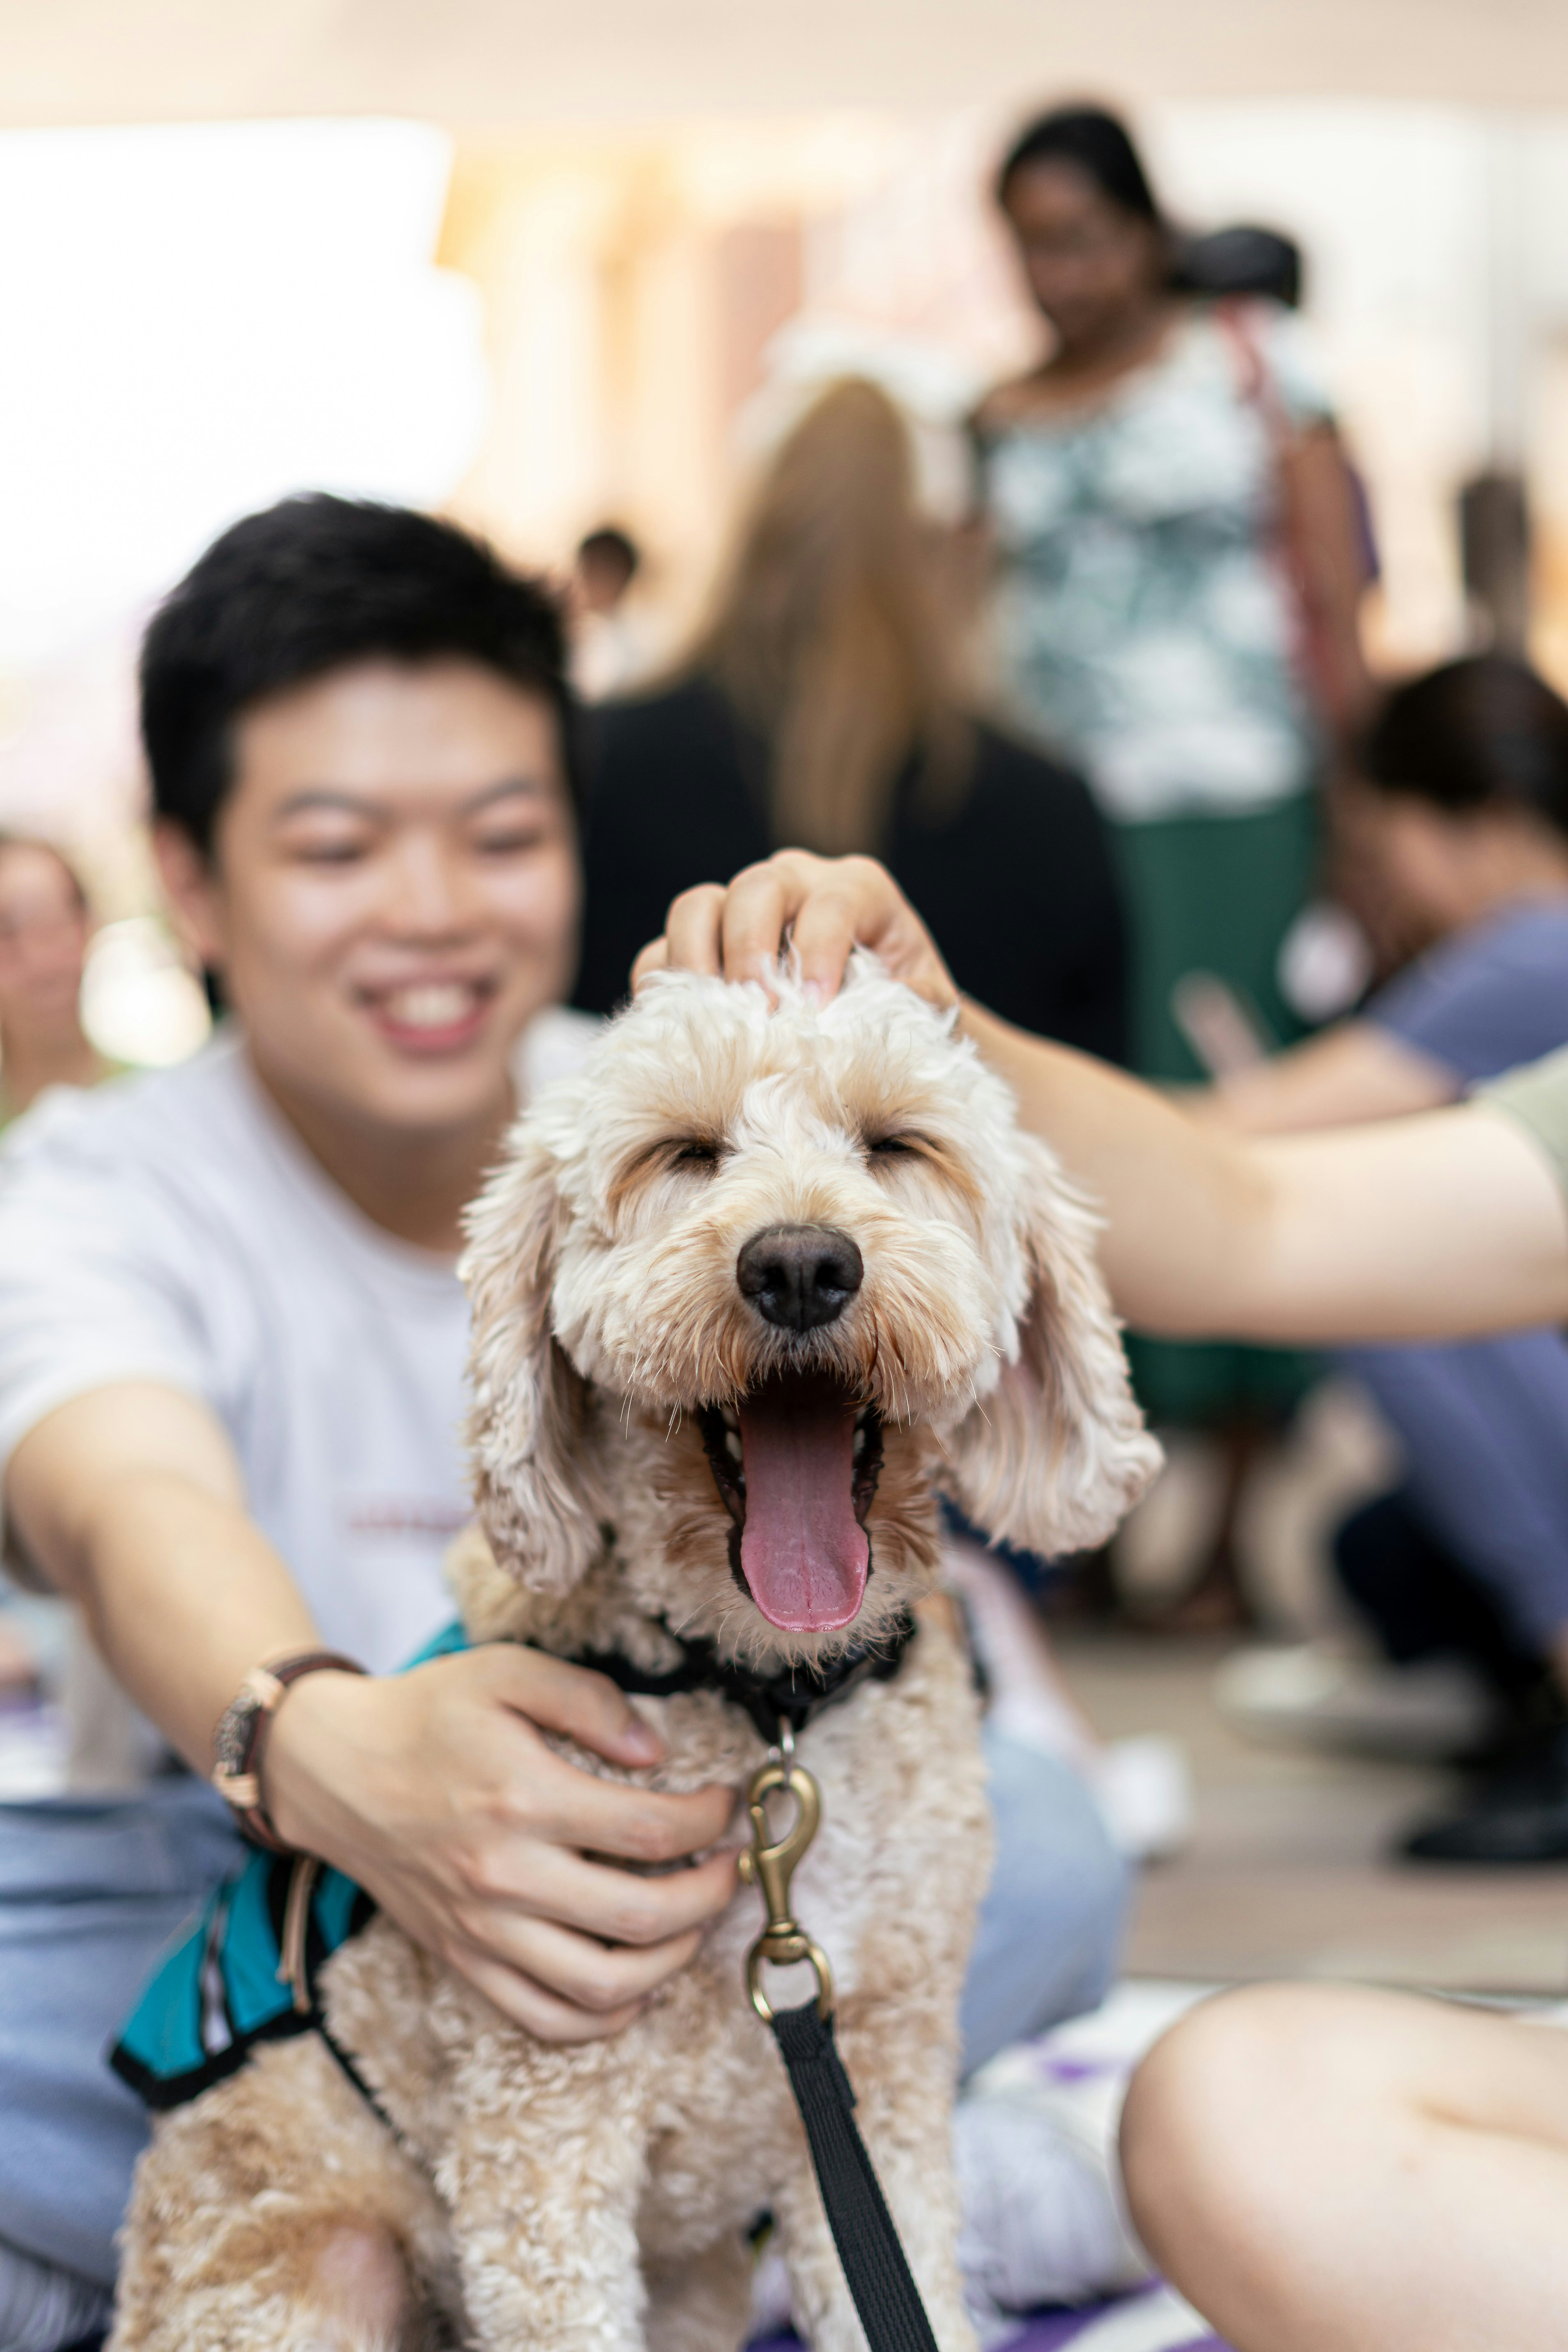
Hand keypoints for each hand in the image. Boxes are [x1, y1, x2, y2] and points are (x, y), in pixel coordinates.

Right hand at [265, 1646, 739, 2043]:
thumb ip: (589, 1699)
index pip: (648, 1830)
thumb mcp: (507, 1672)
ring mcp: (482, 1930)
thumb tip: (655, 1752)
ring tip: (696, 1923)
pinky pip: (543, 2018)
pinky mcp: (463, 1960)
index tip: (728, 1804)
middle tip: (731, 1868)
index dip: (709, 1821)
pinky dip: (602, 2018)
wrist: (334, 1769)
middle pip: (640, 1917)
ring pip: (601, 1985)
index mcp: (521, 1798)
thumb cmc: (427, 1714)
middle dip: (710, 1896)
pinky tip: (637, 1987)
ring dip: (671, 1962)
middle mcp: (503, 1876)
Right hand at [632, 849, 958, 1009]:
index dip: (819, 952)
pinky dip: (664, 988)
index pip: (831, 903)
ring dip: (696, 964)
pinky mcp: (700, 944)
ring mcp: (739, 906)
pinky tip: (682, 1032)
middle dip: (751, 952)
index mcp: (857, 888)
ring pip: (698, 908)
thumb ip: (913, 1003)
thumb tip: (880, 1016)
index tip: (815, 1010)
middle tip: (758, 1015)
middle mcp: (795, 881)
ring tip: (709, 1021)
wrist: (876, 1018)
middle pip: (755, 890)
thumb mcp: (925, 1004)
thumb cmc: (904, 1006)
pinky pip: (662, 952)